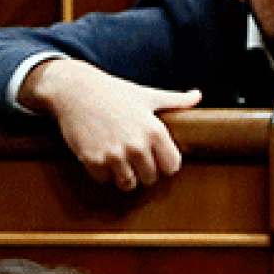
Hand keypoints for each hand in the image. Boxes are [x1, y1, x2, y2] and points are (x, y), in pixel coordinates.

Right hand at [22, 56, 201, 190]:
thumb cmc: (113, 92)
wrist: (75, 90)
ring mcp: (114, 155)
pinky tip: (100, 155)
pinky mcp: (93, 161)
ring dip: (123, 175)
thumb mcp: (146, 95)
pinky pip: (104, 180)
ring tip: (118, 159)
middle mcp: (137, 146)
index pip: (172, 167)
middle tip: (133, 157)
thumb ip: (175, 100)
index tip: (155, 157)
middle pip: (150, 178)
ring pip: (128, 184)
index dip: (164, 163)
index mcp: (154, 131)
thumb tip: (197, 96)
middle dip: (143, 171)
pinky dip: (102, 172)